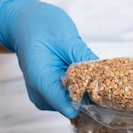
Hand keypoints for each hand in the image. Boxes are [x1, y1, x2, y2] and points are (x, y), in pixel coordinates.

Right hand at [0, 0, 97, 117]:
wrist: (24, 24)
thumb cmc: (41, 26)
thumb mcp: (66, 37)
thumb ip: (85, 59)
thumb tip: (107, 76)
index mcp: (41, 81)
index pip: (70, 108)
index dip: (89, 100)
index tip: (101, 84)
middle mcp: (40, 96)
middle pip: (73, 107)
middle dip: (88, 92)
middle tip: (93, 69)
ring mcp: (43, 98)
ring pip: (74, 104)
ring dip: (83, 88)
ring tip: (80, 65)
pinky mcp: (49, 95)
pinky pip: (69, 97)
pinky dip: (78, 87)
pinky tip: (75, 70)